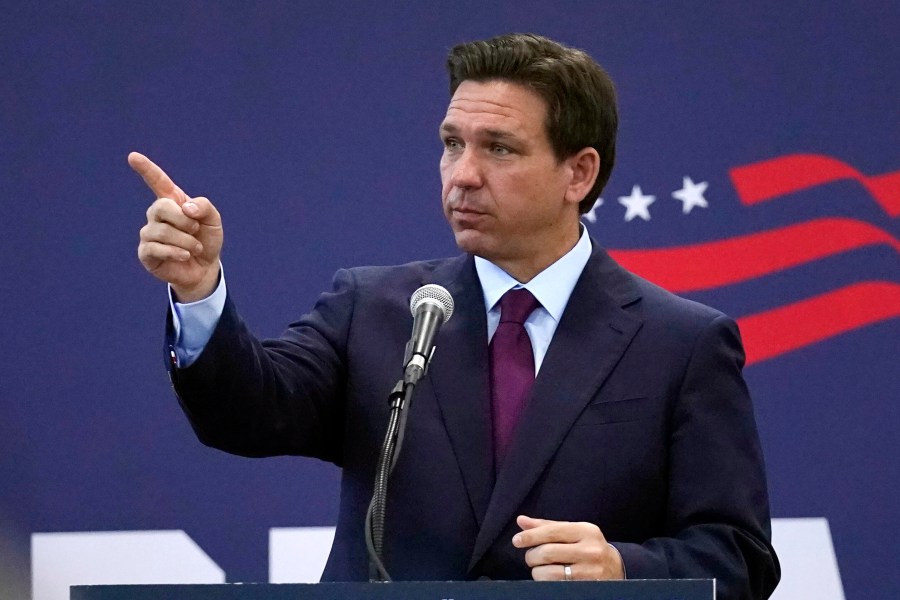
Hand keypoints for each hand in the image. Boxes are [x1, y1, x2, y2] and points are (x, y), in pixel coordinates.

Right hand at [130, 152, 222, 301]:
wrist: (205, 267)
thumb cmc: (207, 240)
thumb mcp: (213, 220)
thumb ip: (204, 207)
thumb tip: (184, 207)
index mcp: (172, 201)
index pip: (157, 181)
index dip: (146, 169)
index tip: (133, 156)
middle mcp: (157, 214)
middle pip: (162, 207)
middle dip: (184, 220)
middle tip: (196, 230)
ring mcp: (149, 233)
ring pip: (162, 231)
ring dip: (185, 241)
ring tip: (194, 247)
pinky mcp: (146, 252)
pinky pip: (155, 248)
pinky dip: (175, 252)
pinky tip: (184, 255)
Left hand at [512, 515, 623, 580]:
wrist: (616, 568)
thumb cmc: (588, 547)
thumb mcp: (573, 532)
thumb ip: (547, 526)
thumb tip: (521, 521)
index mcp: (586, 531)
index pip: (552, 532)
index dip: (531, 536)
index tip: (517, 540)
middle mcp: (590, 550)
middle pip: (547, 553)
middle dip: (532, 556)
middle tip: (532, 557)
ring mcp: (590, 571)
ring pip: (549, 573)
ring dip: (537, 572)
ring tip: (541, 569)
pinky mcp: (586, 587)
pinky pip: (556, 585)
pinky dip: (546, 582)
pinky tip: (549, 577)